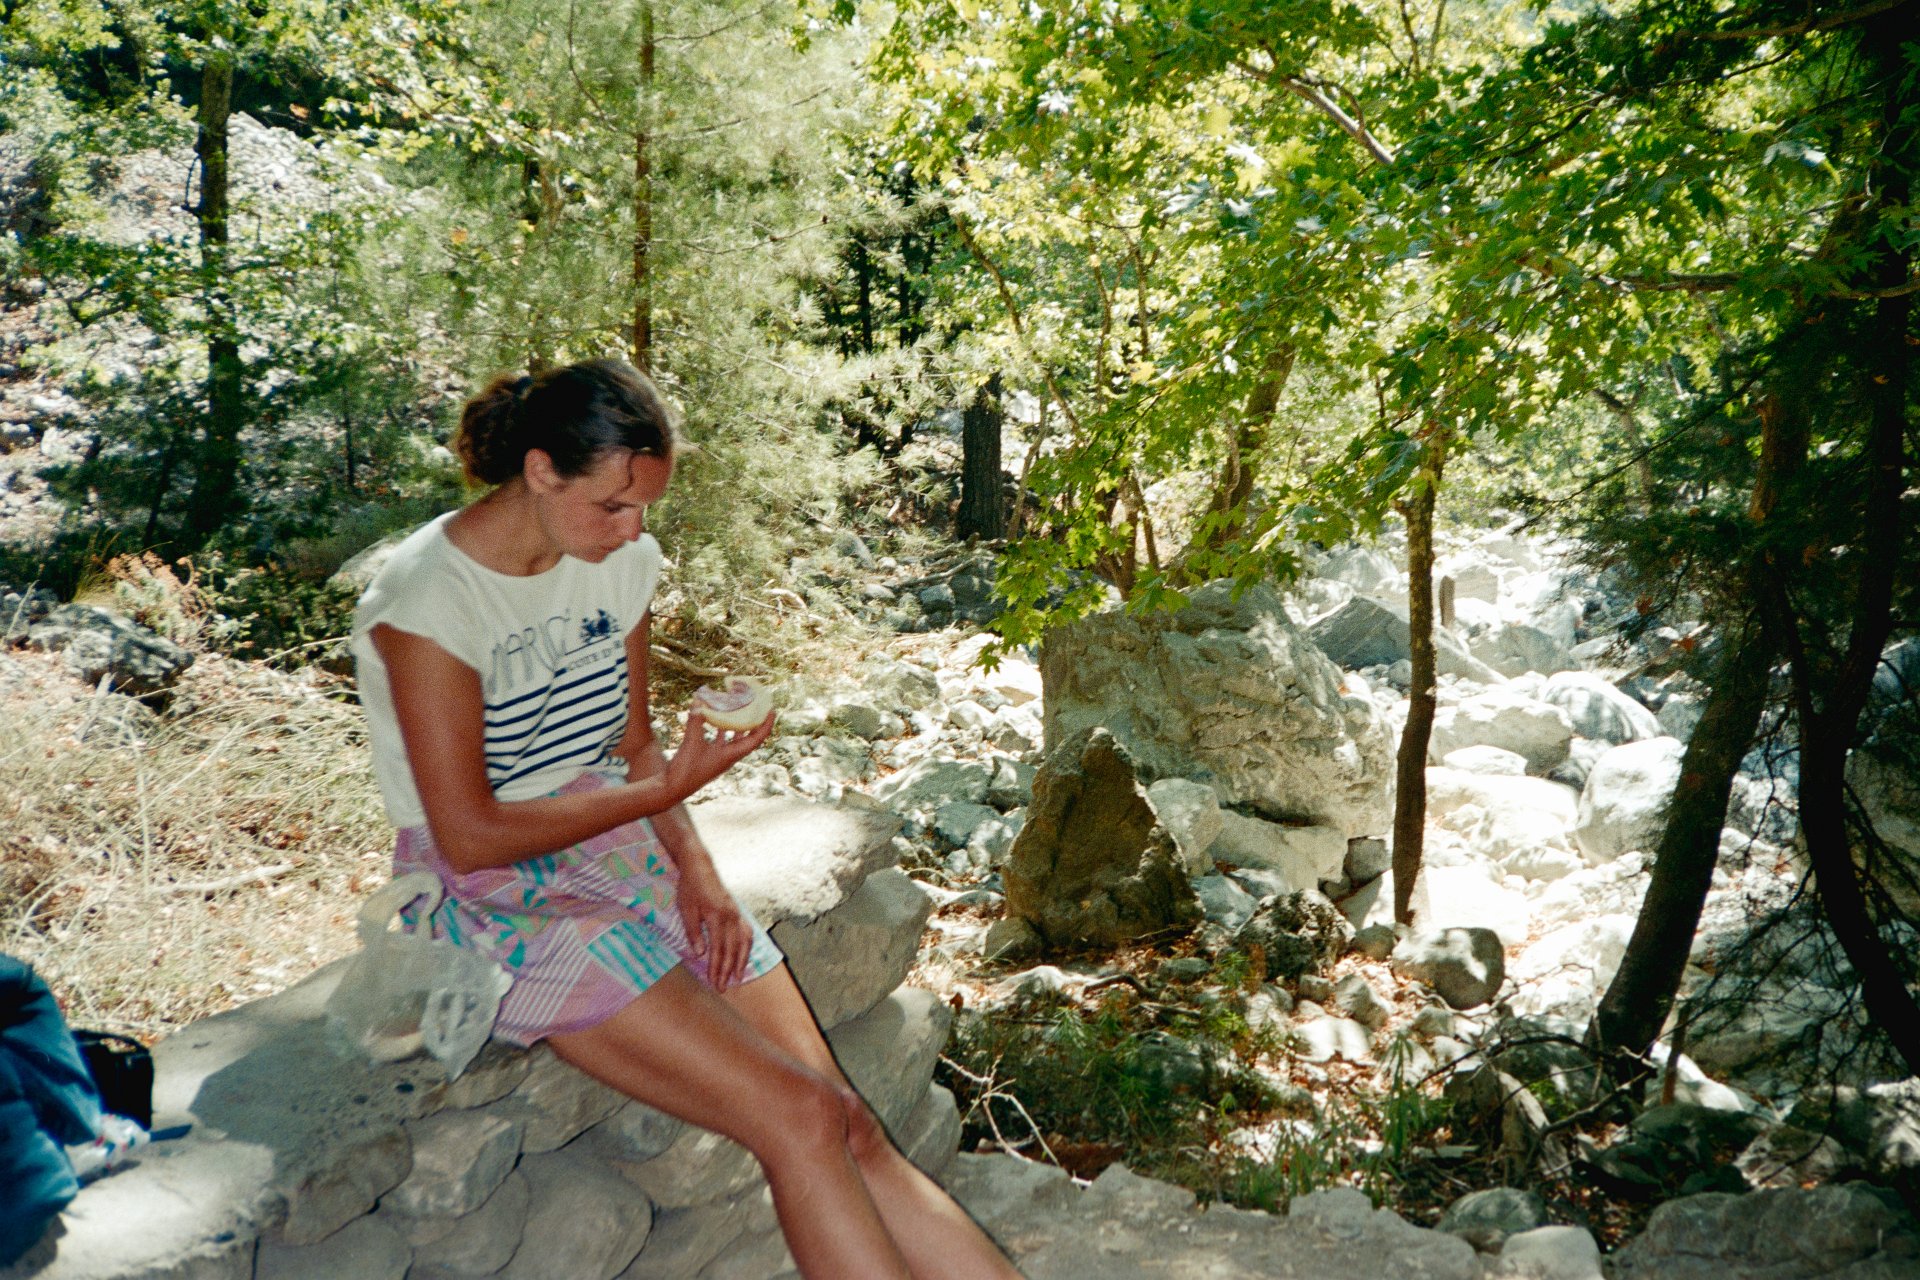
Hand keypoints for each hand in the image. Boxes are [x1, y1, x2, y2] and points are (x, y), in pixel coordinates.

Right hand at [662, 706, 773, 800]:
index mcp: (731, 756)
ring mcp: (719, 758)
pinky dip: (719, 728)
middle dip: (755, 722)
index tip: (772, 710)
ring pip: (734, 738)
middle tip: (758, 705)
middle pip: (748, 737)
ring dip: (738, 724)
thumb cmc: (685, 770)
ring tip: (739, 708)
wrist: (671, 789)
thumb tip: (699, 699)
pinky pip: (719, 740)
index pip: (756, 739)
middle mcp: (728, 757)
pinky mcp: (708, 757)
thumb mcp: (691, 743)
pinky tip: (714, 717)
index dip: (766, 725)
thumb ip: (696, 721)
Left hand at [674, 857, 753, 988]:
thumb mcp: (686, 910)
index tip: (714, 983)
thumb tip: (701, 954)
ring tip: (737, 978)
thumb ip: (694, 932)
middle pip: (731, 950)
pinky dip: (746, 947)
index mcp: (717, 917)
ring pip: (743, 943)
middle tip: (723, 988)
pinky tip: (743, 956)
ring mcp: (736, 914)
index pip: (718, 950)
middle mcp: (731, 917)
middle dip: (727, 971)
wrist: (700, 867)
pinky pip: (746, 933)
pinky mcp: (737, 912)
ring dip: (740, 962)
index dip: (716, 968)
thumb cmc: (689, 888)